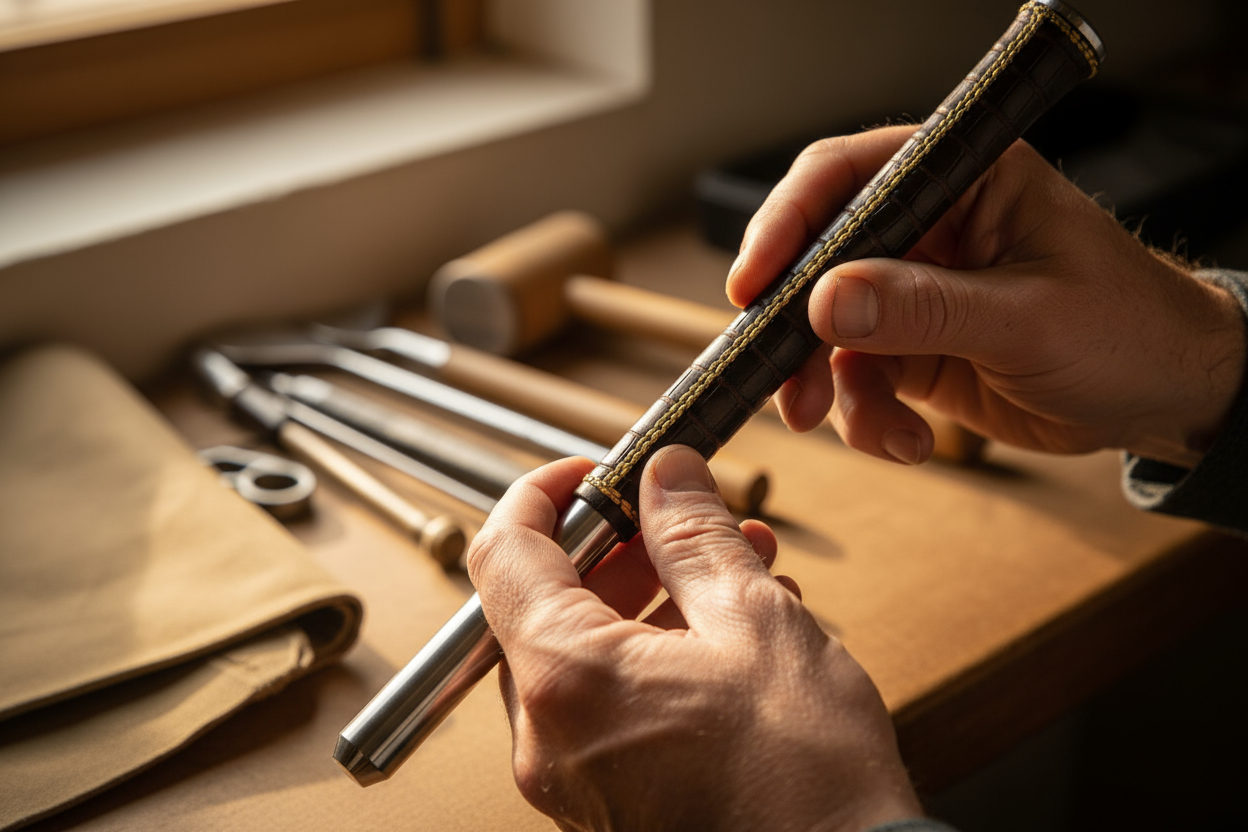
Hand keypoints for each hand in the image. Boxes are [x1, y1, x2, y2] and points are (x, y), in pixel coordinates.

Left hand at [468, 448, 922, 831]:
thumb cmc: (806, 778)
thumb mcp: (755, 621)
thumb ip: (694, 535)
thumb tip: (667, 478)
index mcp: (566, 679)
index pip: (505, 552)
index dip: (544, 493)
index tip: (592, 470)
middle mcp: (549, 736)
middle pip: (547, 603)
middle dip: (621, 546)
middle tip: (682, 516)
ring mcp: (574, 777)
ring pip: (586, 652)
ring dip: (650, 596)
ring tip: (734, 566)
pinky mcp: (609, 800)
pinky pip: (610, 702)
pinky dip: (655, 654)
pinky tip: (731, 631)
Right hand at [728, 126, 1245, 468]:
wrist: (1165, 399)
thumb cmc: (1127, 330)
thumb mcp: (1027, 317)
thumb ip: (925, 308)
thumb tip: (827, 302)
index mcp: (962, 180)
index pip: (847, 176)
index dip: (787, 222)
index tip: (752, 284)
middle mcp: (927, 228)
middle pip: (818, 260)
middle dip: (795, 327)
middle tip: (783, 380)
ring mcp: (913, 292)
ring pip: (826, 332)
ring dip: (826, 386)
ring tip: (858, 426)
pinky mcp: (911, 349)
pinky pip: (856, 381)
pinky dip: (867, 418)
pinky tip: (909, 442)